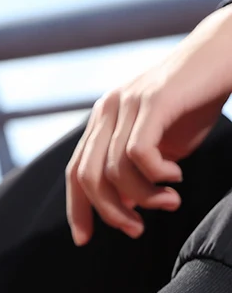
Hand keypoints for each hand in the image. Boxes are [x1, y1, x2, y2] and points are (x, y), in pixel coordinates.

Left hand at [66, 5, 231, 245]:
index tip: (84, 239)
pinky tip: (175, 176)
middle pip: (87, 177)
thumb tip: (123, 207)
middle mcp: (107, 110)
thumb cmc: (196, 101)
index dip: (77, 209)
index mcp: (103, 122)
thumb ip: (136, 173)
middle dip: (109, 211)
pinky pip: (138, 153)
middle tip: (136, 230)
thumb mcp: (161, 146)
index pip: (76, 173)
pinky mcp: (152, 100)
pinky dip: (155, 174)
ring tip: (169, 202)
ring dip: (143, 197)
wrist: (228, 53)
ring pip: (114, 170)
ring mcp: (127, 103)